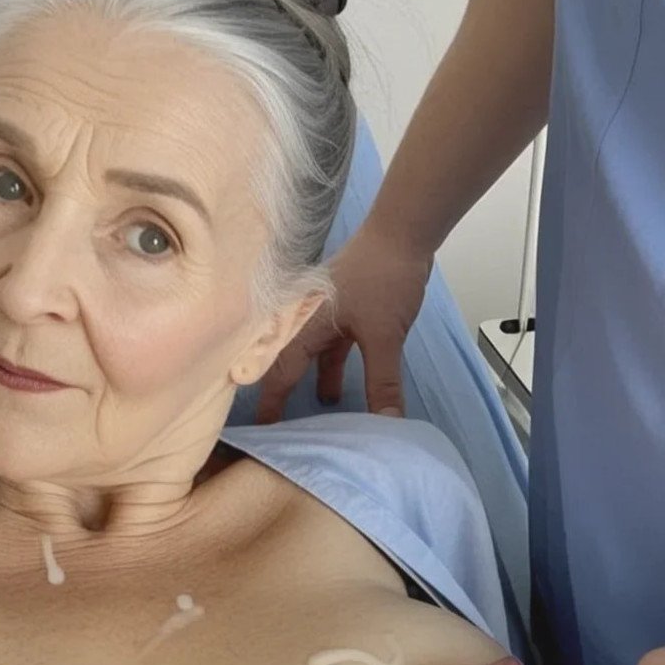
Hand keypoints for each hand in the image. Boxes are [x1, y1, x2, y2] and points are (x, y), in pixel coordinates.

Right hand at [256, 219, 431, 422]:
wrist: (402, 232)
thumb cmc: (384, 279)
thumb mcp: (384, 337)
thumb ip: (383, 381)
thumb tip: (387, 424)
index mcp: (304, 323)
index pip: (279, 371)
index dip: (271, 402)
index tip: (262, 432)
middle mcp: (306, 317)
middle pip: (288, 362)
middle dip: (284, 393)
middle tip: (281, 428)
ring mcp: (325, 312)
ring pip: (313, 354)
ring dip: (315, 380)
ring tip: (318, 410)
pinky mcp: (344, 309)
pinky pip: (331, 346)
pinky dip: (333, 366)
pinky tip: (340, 384)